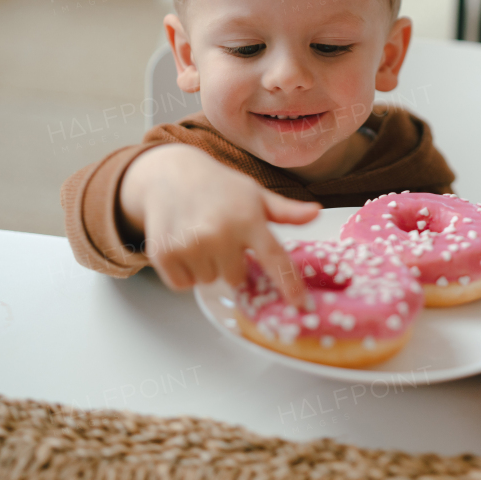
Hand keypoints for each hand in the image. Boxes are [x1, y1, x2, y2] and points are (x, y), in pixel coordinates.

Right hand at [120, 144, 319, 304]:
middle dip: (231, 263)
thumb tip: (316, 213)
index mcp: (248, 218)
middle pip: (236, 278)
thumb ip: (286, 211)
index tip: (300, 305)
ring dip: (207, 266)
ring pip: (209, 281)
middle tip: (222, 237)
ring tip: (200, 236)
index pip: (275, 257)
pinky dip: (184, 271)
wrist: (170, 174)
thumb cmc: (219, 187)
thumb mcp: (255, 194)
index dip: (288, 284)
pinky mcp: (164, 255)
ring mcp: (190, 245)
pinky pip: (183, 284)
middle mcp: (220, 233)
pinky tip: (183, 244)